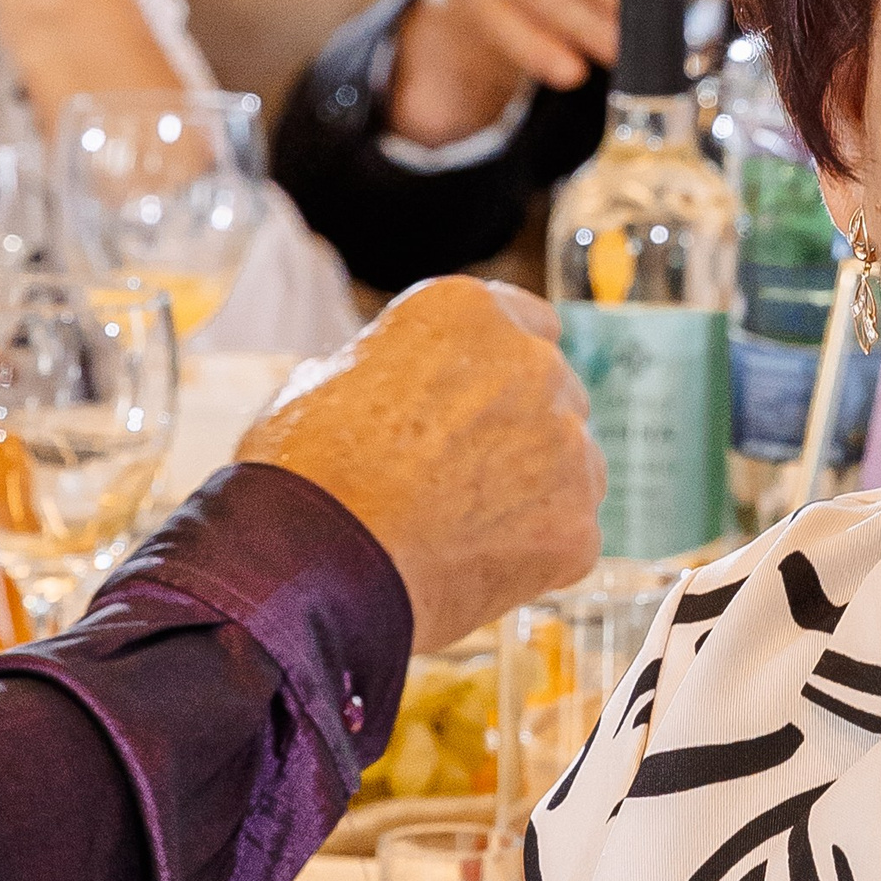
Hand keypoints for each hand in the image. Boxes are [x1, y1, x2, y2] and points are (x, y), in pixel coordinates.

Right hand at [240, 279, 605, 658]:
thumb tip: (396, 378)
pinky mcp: (577, 522)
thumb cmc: (303, 472)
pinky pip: (569, 530)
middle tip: (458, 473)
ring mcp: (566, 445)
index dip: (497, 365)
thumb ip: (391, 366)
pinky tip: (473, 563)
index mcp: (470, 311)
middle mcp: (534, 363)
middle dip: (518, 426)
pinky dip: (534, 547)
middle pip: (552, 391)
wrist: (314, 568)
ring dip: (534, 484)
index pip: (525, 320)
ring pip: (570, 461)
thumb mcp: (326, 379)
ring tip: (459, 525)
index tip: (477, 398)